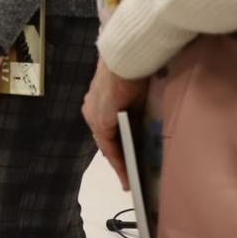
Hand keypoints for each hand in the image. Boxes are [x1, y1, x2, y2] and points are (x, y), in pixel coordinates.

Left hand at [82, 59, 149, 189]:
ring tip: (128, 180)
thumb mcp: (135, 94)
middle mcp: (92, 110)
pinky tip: (126, 173)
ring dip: (119, 163)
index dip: (117, 147)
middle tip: (128, 178)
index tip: (125, 163)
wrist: (126, 57)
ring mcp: (94, 116)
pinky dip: (118, 160)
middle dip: (118, 159)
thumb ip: (135, 108)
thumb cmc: (133, 69)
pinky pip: (109, 146)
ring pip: (108, 145)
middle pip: (107, 140)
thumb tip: (144, 121)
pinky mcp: (101, 121)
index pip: (108, 129)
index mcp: (99, 102)